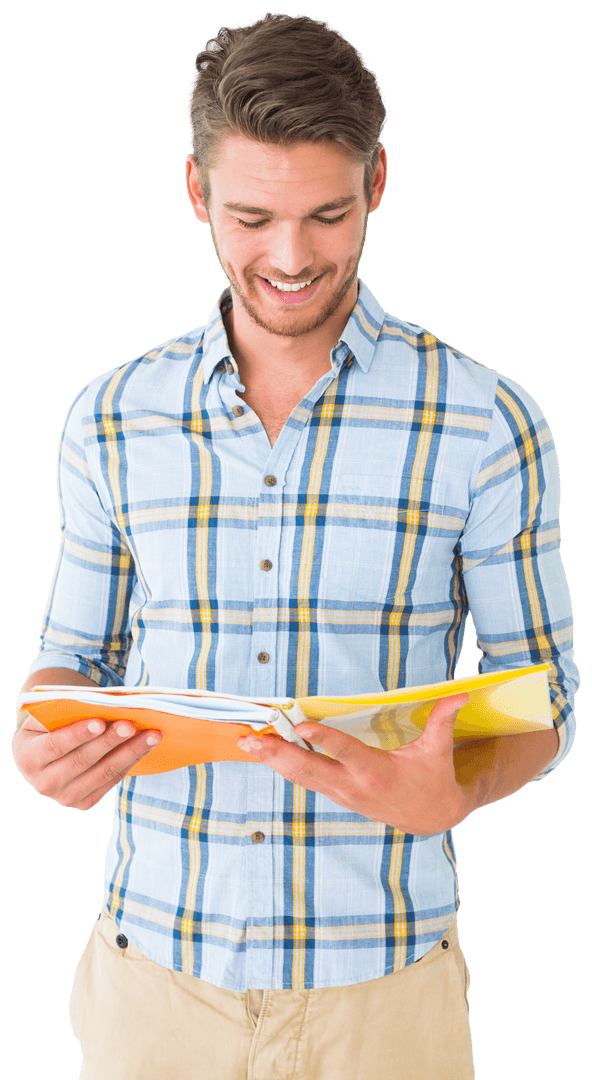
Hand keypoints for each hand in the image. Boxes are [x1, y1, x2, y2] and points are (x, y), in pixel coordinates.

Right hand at [12, 715, 161, 810]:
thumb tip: (104, 705)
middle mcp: (43, 783)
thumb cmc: (49, 725)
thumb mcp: (49, 715)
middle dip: (110, 741)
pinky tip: (146, 746)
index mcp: (28, 757)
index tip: (100, 721)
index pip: (55, 745)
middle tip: (132, 724)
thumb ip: (68, 712)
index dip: (78, 734)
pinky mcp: (83, 803)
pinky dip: (130, 762)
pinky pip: (111, 781)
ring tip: (151, 735)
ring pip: (103, 773)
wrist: (45, 753)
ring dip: (130, 752)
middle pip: (83, 761)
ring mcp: (64, 797)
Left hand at [237, 693, 471, 834]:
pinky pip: (304, 779)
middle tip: (252, 738)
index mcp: (376, 772)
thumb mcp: (438, 751)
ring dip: (272, 760)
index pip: (345, 752)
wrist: (430, 817)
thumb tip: (459, 694)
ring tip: (246, 743)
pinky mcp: (335, 794)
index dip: (323, 738)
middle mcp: (352, 786)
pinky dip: (283, 766)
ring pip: (300, 776)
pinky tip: (265, 753)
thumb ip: (442, 720)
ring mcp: (341, 793)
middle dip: (277, 753)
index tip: (300, 724)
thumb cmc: (433, 779)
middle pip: (309, 768)